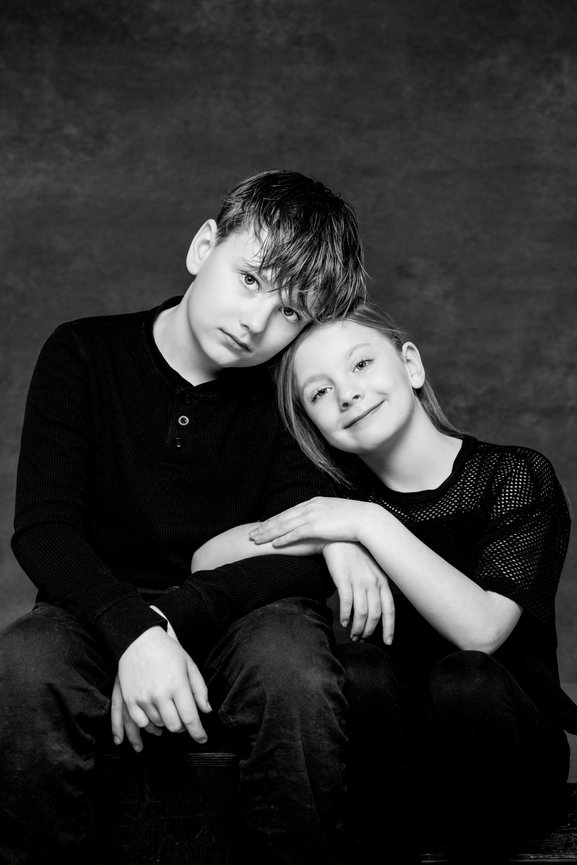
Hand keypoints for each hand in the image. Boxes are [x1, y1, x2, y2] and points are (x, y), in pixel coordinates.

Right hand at [114, 626, 210, 749]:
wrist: (137, 639)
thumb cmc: (166, 650)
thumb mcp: (188, 664)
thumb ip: (199, 689)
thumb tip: (206, 710)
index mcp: (177, 684)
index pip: (190, 718)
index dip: (198, 732)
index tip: (202, 739)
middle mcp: (159, 694)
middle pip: (174, 725)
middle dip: (182, 726)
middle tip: (184, 718)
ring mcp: (142, 698)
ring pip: (158, 725)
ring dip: (166, 723)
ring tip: (168, 712)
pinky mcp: (129, 700)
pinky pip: (140, 723)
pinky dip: (149, 725)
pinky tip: (154, 721)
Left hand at [249, 497, 372, 547]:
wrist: (367, 520)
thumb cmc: (356, 520)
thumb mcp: (337, 515)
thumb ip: (325, 518)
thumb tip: (321, 525)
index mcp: (314, 502)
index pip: (289, 512)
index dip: (274, 519)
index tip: (263, 525)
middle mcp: (310, 506)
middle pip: (282, 517)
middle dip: (265, 526)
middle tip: (251, 534)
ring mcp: (312, 516)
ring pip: (284, 525)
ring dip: (268, 533)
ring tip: (256, 540)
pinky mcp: (315, 526)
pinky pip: (294, 533)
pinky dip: (282, 539)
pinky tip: (274, 544)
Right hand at [323, 542, 394, 643]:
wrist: (340, 538)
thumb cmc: (357, 556)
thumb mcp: (374, 569)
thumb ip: (379, 586)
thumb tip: (381, 608)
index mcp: (383, 581)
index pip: (390, 610)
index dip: (389, 628)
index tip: (388, 642)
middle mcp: (373, 582)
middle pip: (375, 614)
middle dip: (369, 631)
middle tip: (363, 639)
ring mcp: (358, 581)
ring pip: (361, 612)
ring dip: (358, 627)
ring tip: (353, 634)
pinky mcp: (343, 579)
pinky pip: (346, 603)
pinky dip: (346, 616)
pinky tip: (344, 622)